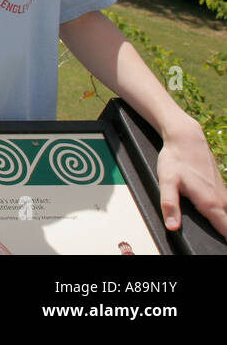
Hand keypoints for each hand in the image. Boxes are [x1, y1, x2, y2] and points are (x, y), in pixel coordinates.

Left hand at [156, 114, 226, 238]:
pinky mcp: (220, 188)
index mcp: (210, 203)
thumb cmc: (176, 159)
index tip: (219, 248)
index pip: (226, 231)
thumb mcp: (166, 182)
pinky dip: (221, 213)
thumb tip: (172, 227)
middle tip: (214, 242)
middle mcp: (221, 200)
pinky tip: (212, 214)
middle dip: (223, 234)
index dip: (225, 241)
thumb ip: (169, 205)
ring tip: (215, 232)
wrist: (186, 138)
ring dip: (222, 223)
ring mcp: (222, 194)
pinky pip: (224, 207)